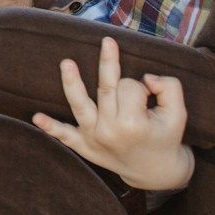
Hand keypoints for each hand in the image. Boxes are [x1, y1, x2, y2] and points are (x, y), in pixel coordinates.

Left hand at [32, 36, 193, 191]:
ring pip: (80, 105)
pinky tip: (36, 118)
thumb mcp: (178, 113)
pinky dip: (51, 128)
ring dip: (71, 83)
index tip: (150, 96)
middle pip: (107, 89)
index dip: (142, 86)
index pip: (130, 87)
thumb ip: (169, 88)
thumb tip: (147, 77)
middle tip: (107, 42)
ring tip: (66, 63)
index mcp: (134, 124)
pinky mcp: (84, 147)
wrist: (156, 172)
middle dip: (110, 66)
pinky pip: (65, 136)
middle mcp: (110, 131)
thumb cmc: (167, 137)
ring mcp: (94, 139)